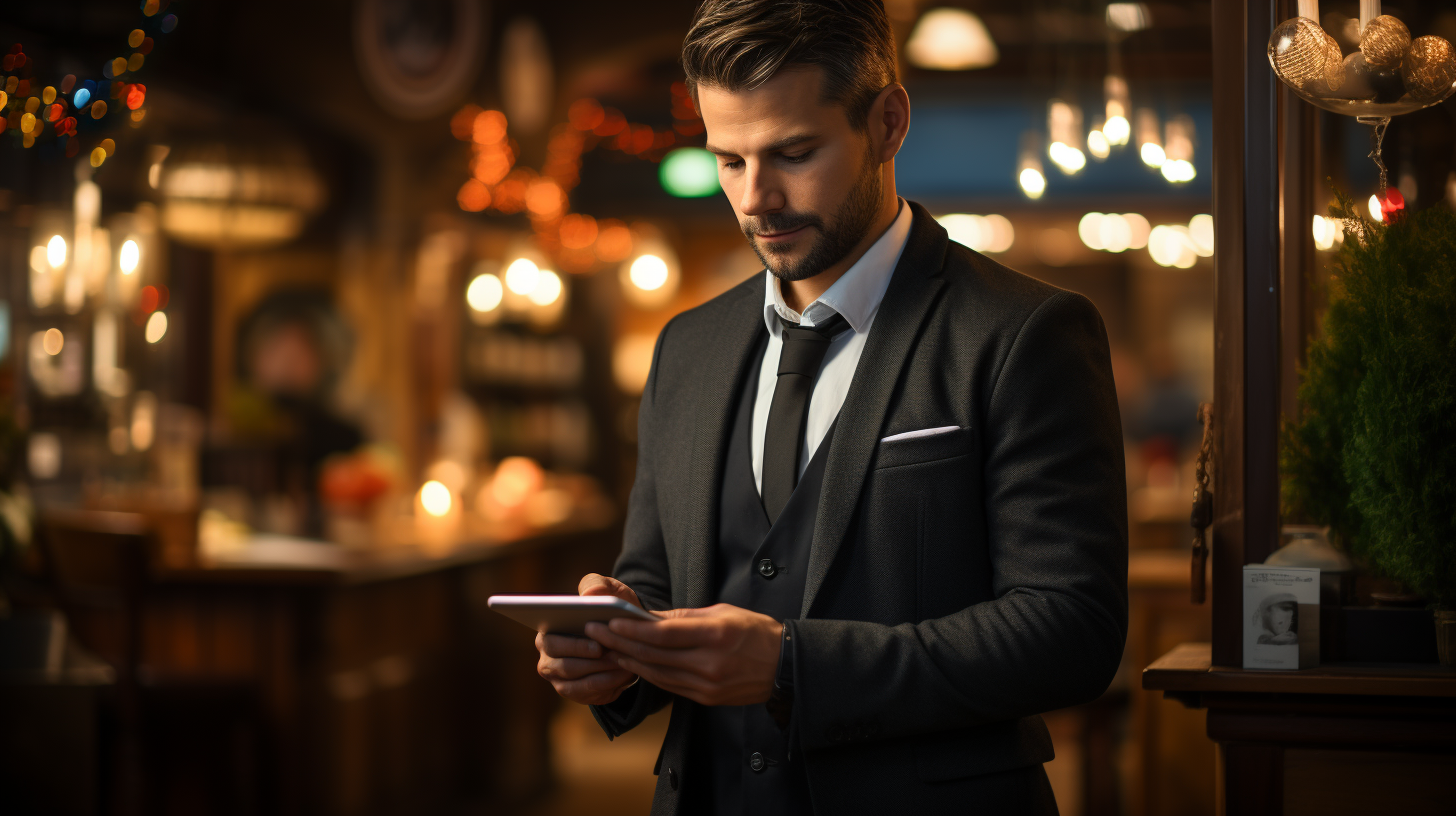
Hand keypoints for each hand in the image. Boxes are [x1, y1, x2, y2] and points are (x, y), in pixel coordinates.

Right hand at [534, 574, 643, 704]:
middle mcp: (547, 654)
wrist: (624, 638)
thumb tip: (590, 595)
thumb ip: (599, 585)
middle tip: (611, 655)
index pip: (548, 637)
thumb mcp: (610, 593)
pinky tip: (623, 675)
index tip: (597, 645)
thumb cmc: (611, 612)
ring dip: (600, 672)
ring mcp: (557, 675)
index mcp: (547, 628)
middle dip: (588, 661)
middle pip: (561, 663)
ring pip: (575, 679)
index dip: (573, 644)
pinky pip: (585, 692)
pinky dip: (606, 683)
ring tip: (622, 663)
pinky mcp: (571, 690)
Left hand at [585, 603, 781, 706]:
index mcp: (715, 635)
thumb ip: (685, 617)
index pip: (664, 634)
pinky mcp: (706, 698)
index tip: (610, 621)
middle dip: (621, 644)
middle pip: (654, 655)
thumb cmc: (756, 632)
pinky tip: (633, 665)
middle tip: (596, 634)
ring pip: (657, 674)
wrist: (785, 667)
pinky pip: (669, 686)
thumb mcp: (723, 613)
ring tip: (608, 650)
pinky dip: (648, 675)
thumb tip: (650, 617)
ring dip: (629, 662)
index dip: (633, 629)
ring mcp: (707, 685)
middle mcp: (709, 663)